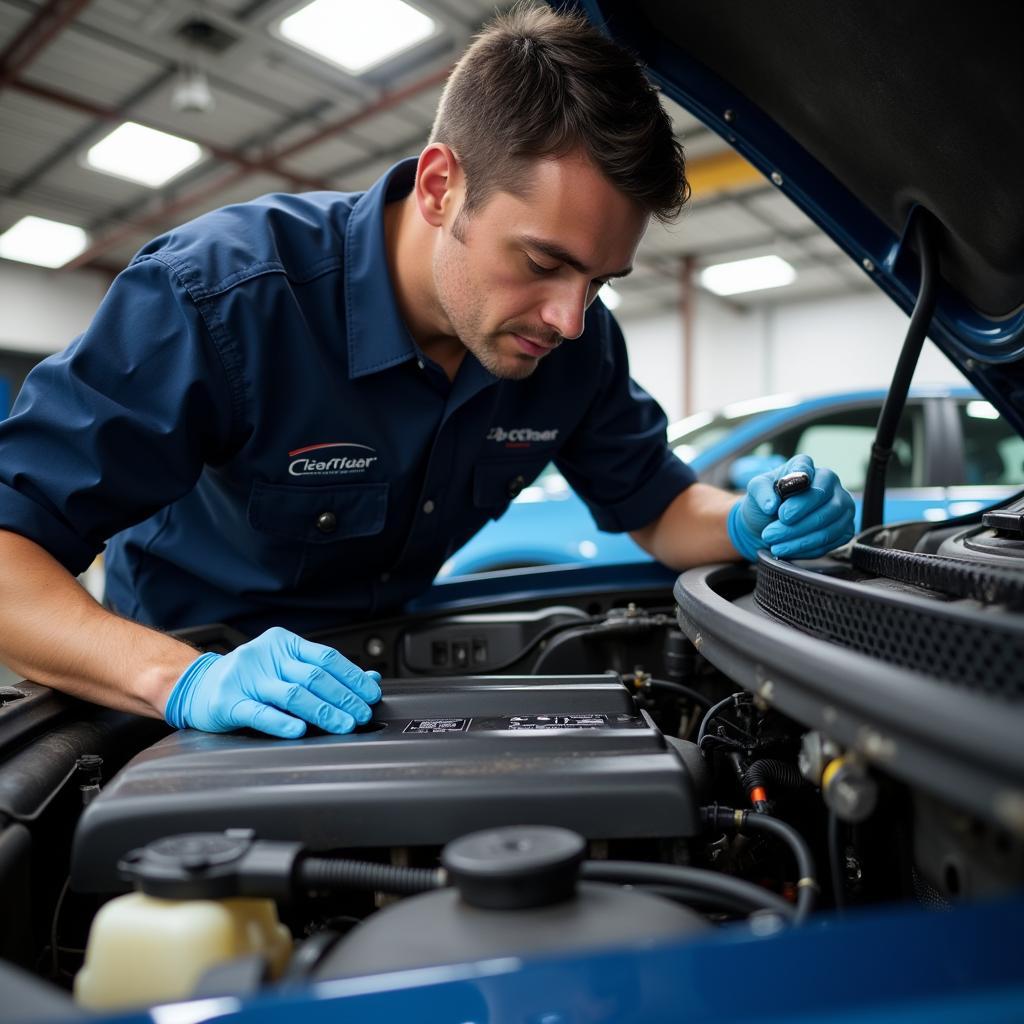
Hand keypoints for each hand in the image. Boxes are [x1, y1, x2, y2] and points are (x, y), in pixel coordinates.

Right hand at [164, 627, 381, 737]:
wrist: (196, 685)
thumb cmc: (249, 677)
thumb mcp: (287, 667)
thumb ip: (325, 673)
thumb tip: (370, 679)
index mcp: (284, 643)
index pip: (326, 658)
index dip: (352, 677)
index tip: (370, 694)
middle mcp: (266, 656)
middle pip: (313, 677)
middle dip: (343, 698)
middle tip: (361, 714)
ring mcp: (246, 678)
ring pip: (292, 694)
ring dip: (322, 712)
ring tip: (342, 724)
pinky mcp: (228, 702)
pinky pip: (259, 713)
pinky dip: (282, 722)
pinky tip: (299, 730)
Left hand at [727, 453, 854, 560]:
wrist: (768, 524)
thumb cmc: (766, 502)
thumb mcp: (755, 490)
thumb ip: (761, 491)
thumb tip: (771, 505)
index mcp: (807, 467)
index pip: (806, 472)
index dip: (796, 494)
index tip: (781, 512)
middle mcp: (830, 482)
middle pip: (821, 503)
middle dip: (795, 524)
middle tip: (771, 533)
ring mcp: (842, 505)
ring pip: (827, 526)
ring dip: (799, 540)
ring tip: (775, 544)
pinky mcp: (845, 528)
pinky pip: (830, 541)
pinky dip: (806, 549)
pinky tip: (788, 549)